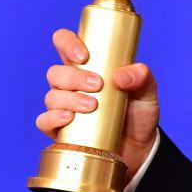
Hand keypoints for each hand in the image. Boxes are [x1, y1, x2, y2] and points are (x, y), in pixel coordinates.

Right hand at [35, 28, 160, 176]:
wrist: (140, 148)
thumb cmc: (139, 112)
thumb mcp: (147, 91)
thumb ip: (142, 77)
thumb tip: (120, 75)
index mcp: (88, 66)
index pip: (65, 44)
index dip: (67, 43)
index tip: (83, 55)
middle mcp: (72, 85)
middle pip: (56, 72)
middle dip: (74, 77)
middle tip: (97, 85)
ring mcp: (64, 107)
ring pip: (51, 96)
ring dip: (69, 99)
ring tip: (92, 106)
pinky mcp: (61, 130)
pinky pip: (44, 121)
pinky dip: (53, 118)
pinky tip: (69, 119)